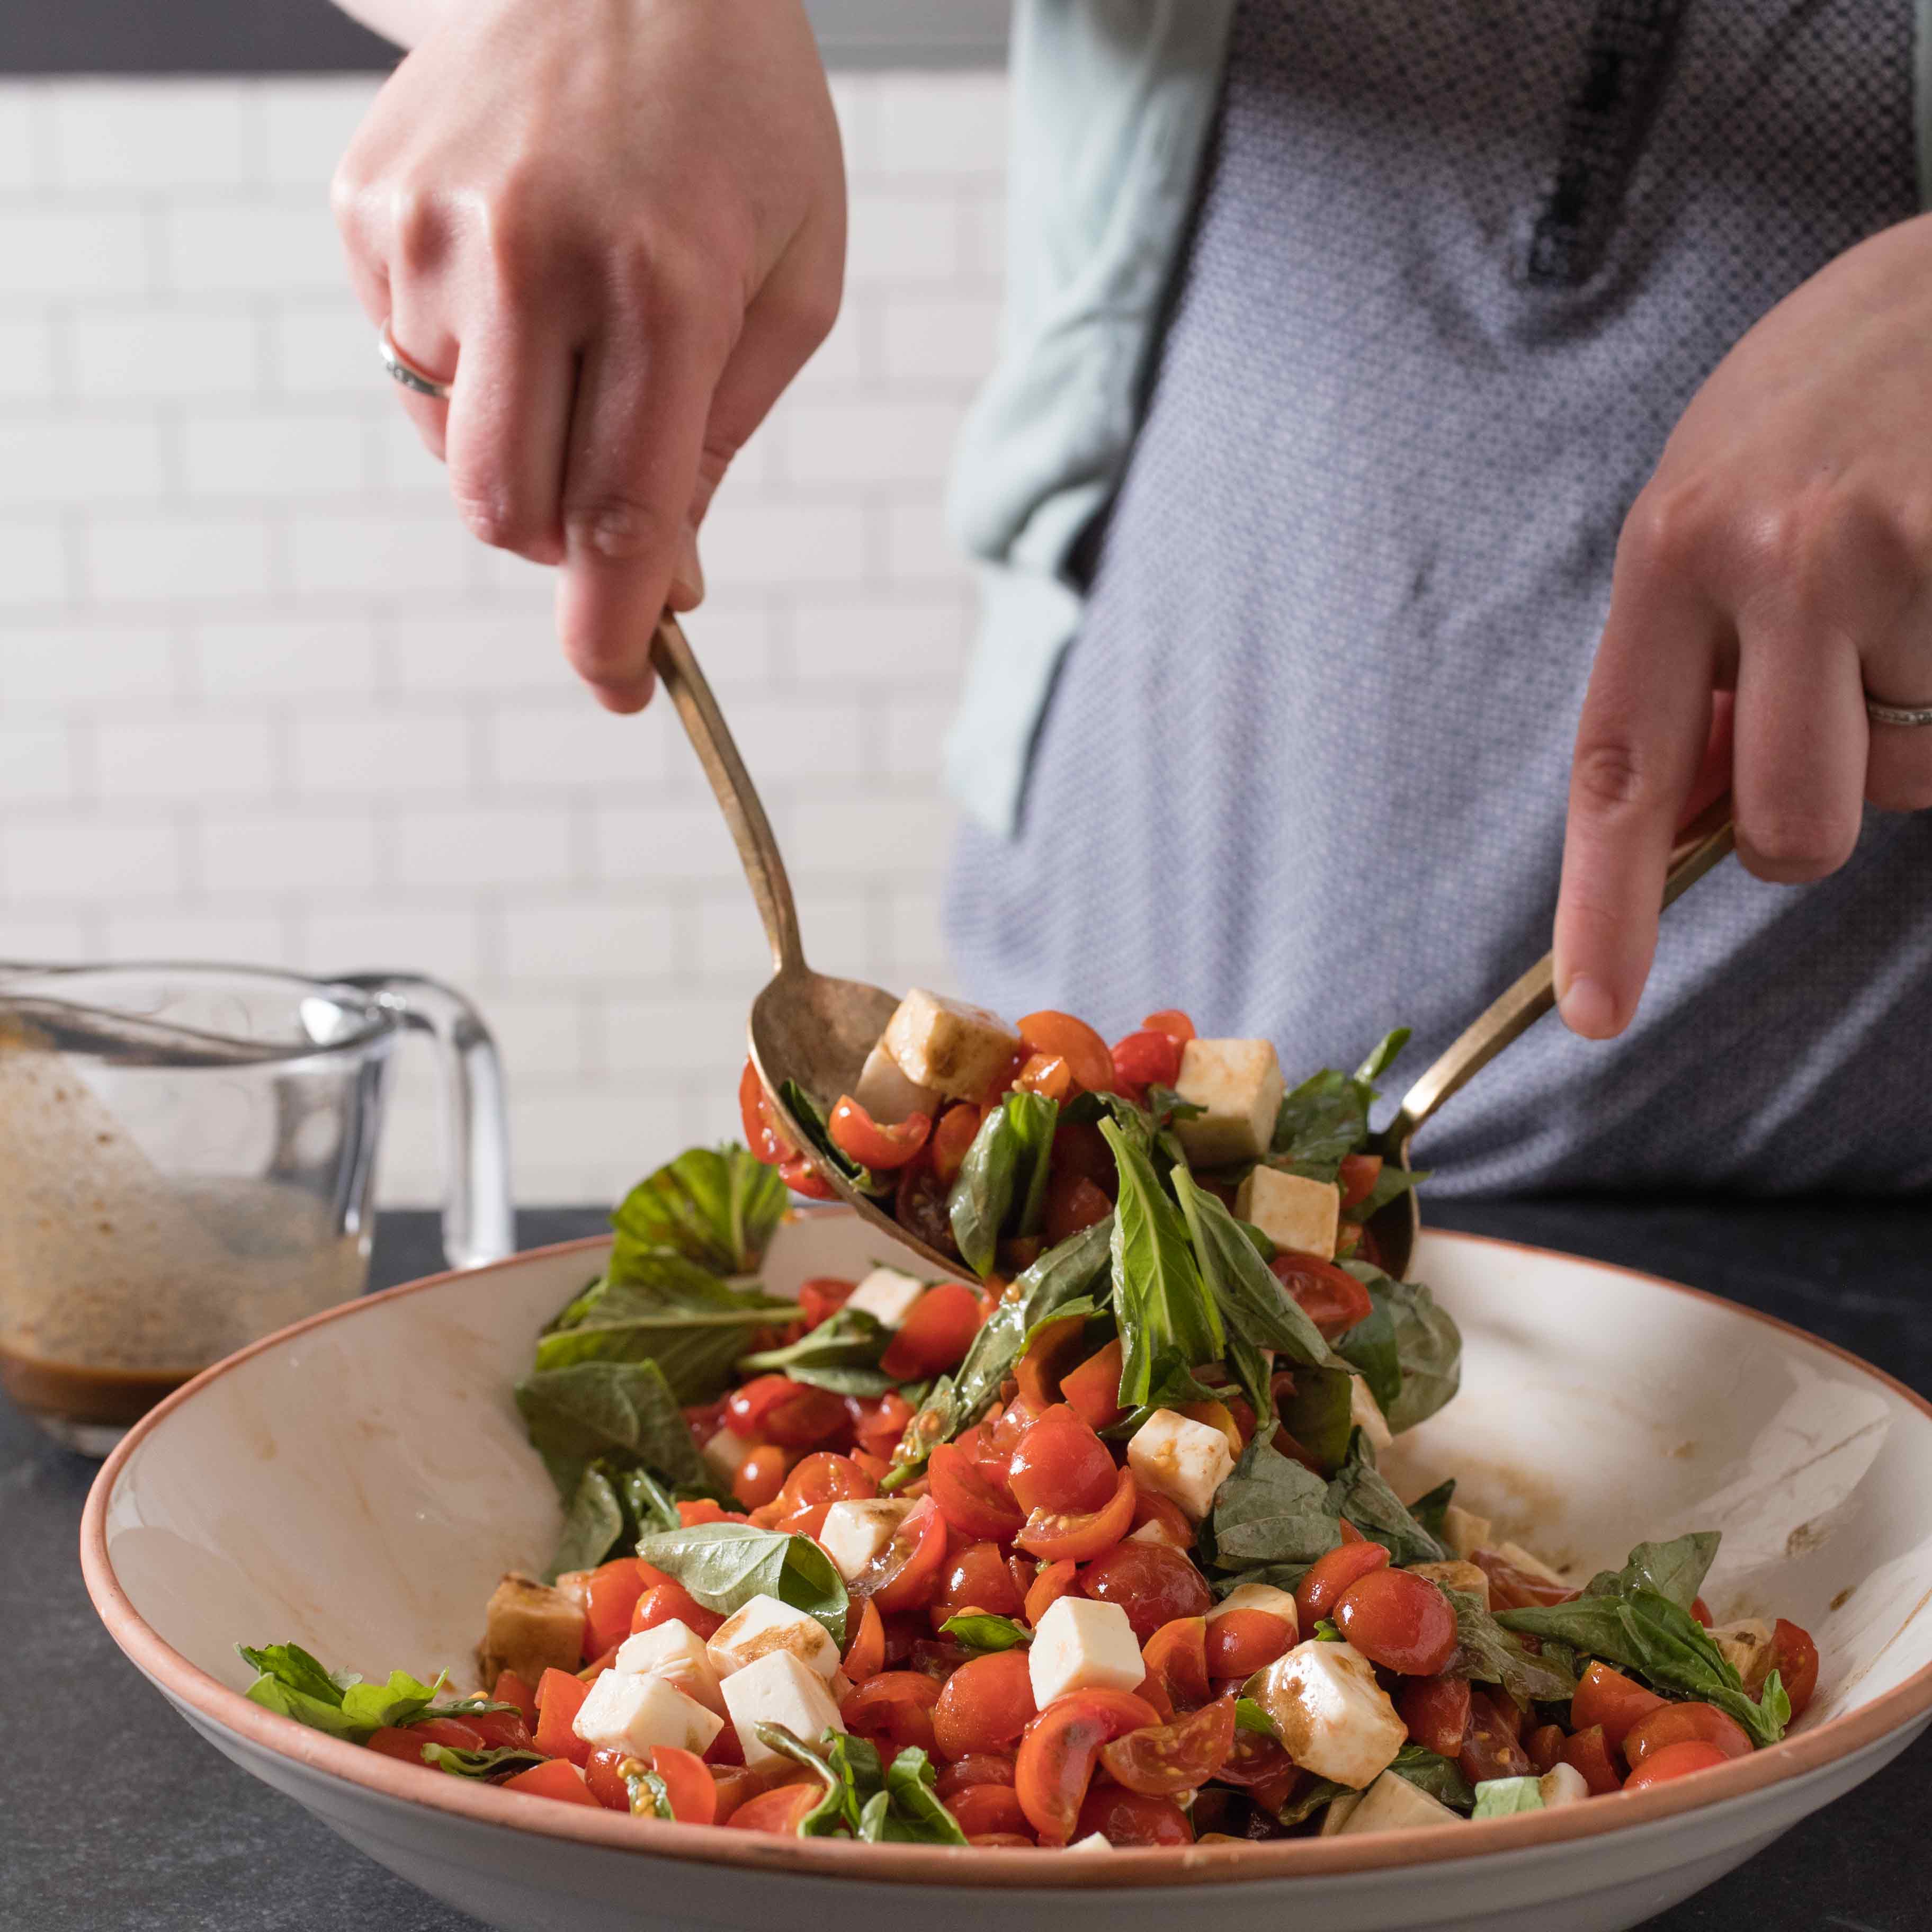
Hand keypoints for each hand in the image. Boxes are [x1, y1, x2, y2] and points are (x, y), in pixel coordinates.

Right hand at [333, 0, 843, 708]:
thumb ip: (724, 440)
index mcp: (664, 283)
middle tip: (621, 502)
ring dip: (525, 444)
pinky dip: (471, 371)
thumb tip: (662, 582)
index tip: (618, 689)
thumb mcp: (794, 279)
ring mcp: (429, 231)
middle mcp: (529, 258)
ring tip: (580, 331)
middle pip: (514, 511)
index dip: (611, 627)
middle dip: (570, 546)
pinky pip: (411, 369)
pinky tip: (521, 279)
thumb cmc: (735, 123)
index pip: (621, 510)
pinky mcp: (366, 209)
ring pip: (459, 451)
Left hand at [1554, 214, 1931, 1037]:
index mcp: (1673, 549)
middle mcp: (1782, 558)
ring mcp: (1906, 559)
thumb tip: (1676, 820)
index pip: (1620, 769)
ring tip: (1916, 588)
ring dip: (1914, 722)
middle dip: (1811, 812)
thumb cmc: (1827, 402)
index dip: (1605, 907)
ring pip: (1910, 773)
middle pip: (1788, 825)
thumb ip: (1690, 662)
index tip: (1597, 1010)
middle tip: (1837, 706)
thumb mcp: (1712, 504)